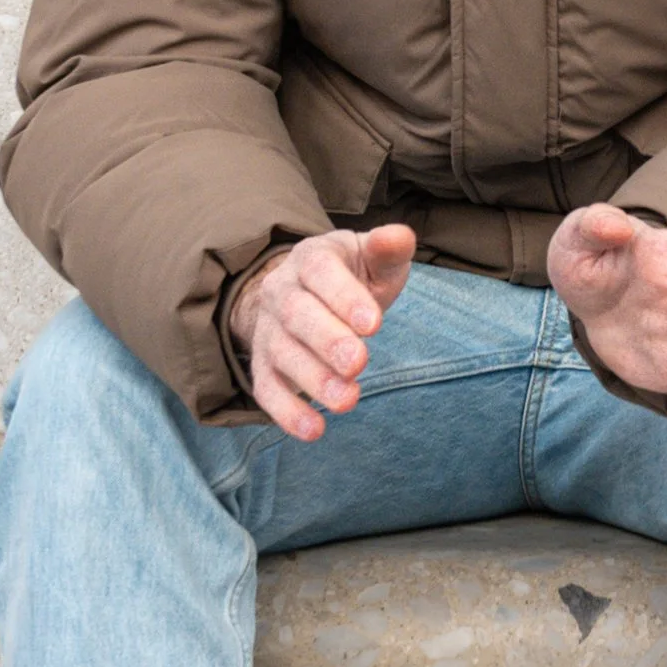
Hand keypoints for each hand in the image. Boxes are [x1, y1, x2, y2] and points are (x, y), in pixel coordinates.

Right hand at [229, 225, 415, 439]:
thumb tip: (402, 236)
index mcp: (311, 259)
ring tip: (348, 400)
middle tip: (359, 362)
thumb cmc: (352, 276)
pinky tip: (314, 430)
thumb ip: (388, 249)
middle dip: (327, 340)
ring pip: (282, 354)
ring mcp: (269, 330)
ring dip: (313, 379)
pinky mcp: (264, 366)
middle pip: (297, 315)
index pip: (321, 272)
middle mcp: (282, 293)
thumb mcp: (373, 258)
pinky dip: (286, 412)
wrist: (306, 293)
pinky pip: (267, 390)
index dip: (344, 297)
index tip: (374, 324)